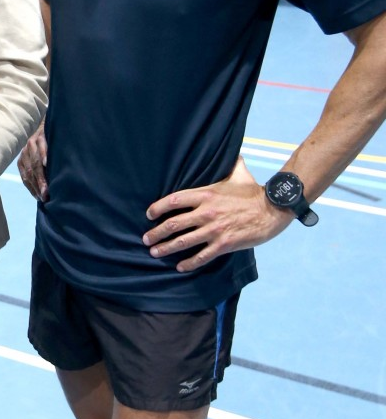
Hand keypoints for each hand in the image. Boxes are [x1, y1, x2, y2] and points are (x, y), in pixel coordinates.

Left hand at [17, 124, 48, 201]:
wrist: (51, 124)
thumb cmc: (48, 148)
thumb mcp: (41, 160)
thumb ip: (40, 174)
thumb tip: (45, 195)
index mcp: (23, 159)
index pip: (25, 177)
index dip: (32, 188)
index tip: (39, 199)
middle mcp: (25, 151)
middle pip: (30, 171)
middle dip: (38, 185)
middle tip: (45, 197)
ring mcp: (32, 142)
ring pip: (35, 161)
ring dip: (41, 176)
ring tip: (47, 188)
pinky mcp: (41, 135)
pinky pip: (42, 146)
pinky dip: (44, 155)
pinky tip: (47, 163)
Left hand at [142, 156, 291, 272]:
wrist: (272, 210)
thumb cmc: (253, 192)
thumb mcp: (239, 173)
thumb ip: (230, 164)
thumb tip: (233, 152)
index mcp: (205, 194)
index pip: (174, 200)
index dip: (158, 208)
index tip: (149, 214)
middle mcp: (206, 212)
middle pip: (173, 223)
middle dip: (156, 232)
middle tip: (146, 239)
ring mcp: (214, 229)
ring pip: (184, 241)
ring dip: (167, 248)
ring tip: (154, 252)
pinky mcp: (224, 244)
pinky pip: (202, 256)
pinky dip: (189, 262)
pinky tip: (180, 266)